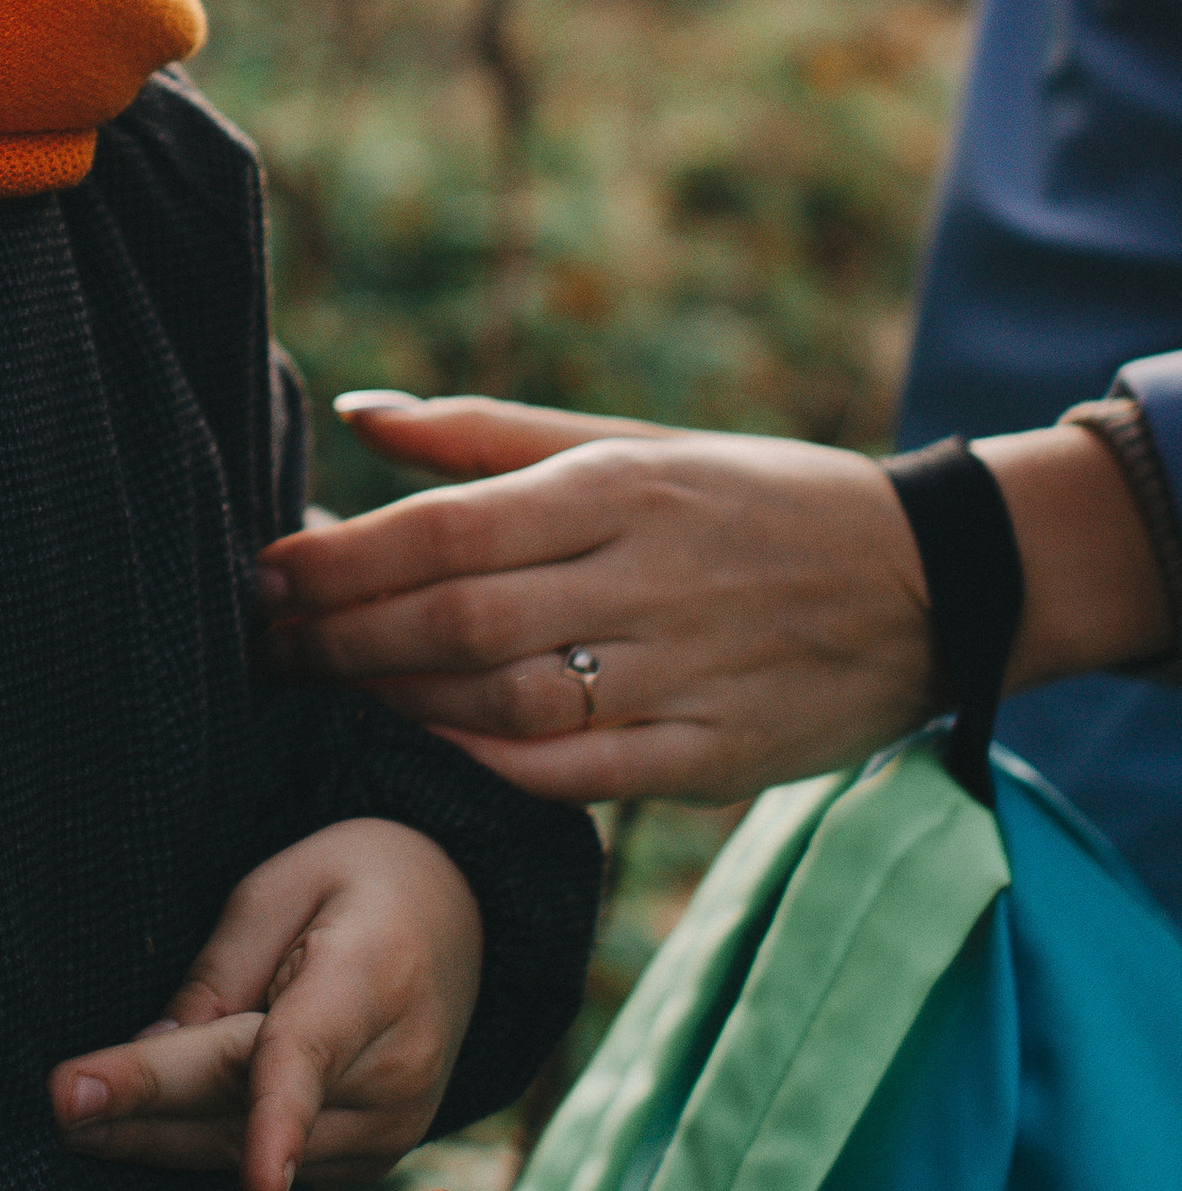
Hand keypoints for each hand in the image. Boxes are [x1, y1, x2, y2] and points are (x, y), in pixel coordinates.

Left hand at [46, 821, 483, 1190]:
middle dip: (148, 1111)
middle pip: (251, 1108)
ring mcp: (393, 1126)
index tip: (259, 1182)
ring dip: (160, 1139)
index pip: (312, 1058)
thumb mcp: (281, 886)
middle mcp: (395, 1071)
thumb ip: (221, 971)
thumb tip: (156, 1047)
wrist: (457, 916)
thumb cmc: (357, 882)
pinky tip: (137, 1134)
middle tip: (58, 1105)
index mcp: (372, 982)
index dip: (278, 1121)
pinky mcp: (377, 1158)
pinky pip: (275, 1164)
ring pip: (252, 1149)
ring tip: (73, 1121)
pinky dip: (207, 1148)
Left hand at [257, 394, 938, 803]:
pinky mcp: (712, 757)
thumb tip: (356, 414)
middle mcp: (641, 576)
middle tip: (263, 650)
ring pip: (503, 701)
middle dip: (340, 640)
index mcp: (615, 488)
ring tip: (319, 703)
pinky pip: (576, 776)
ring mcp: (680, 673)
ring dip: (394, 707)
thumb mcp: (629, 442)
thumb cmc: (750, 497)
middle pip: (456, 621)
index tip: (266, 576)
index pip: (443, 528)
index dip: (339, 561)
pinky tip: (421, 761)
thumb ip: (487, 435)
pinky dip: (489, 771)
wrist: (928, 578)